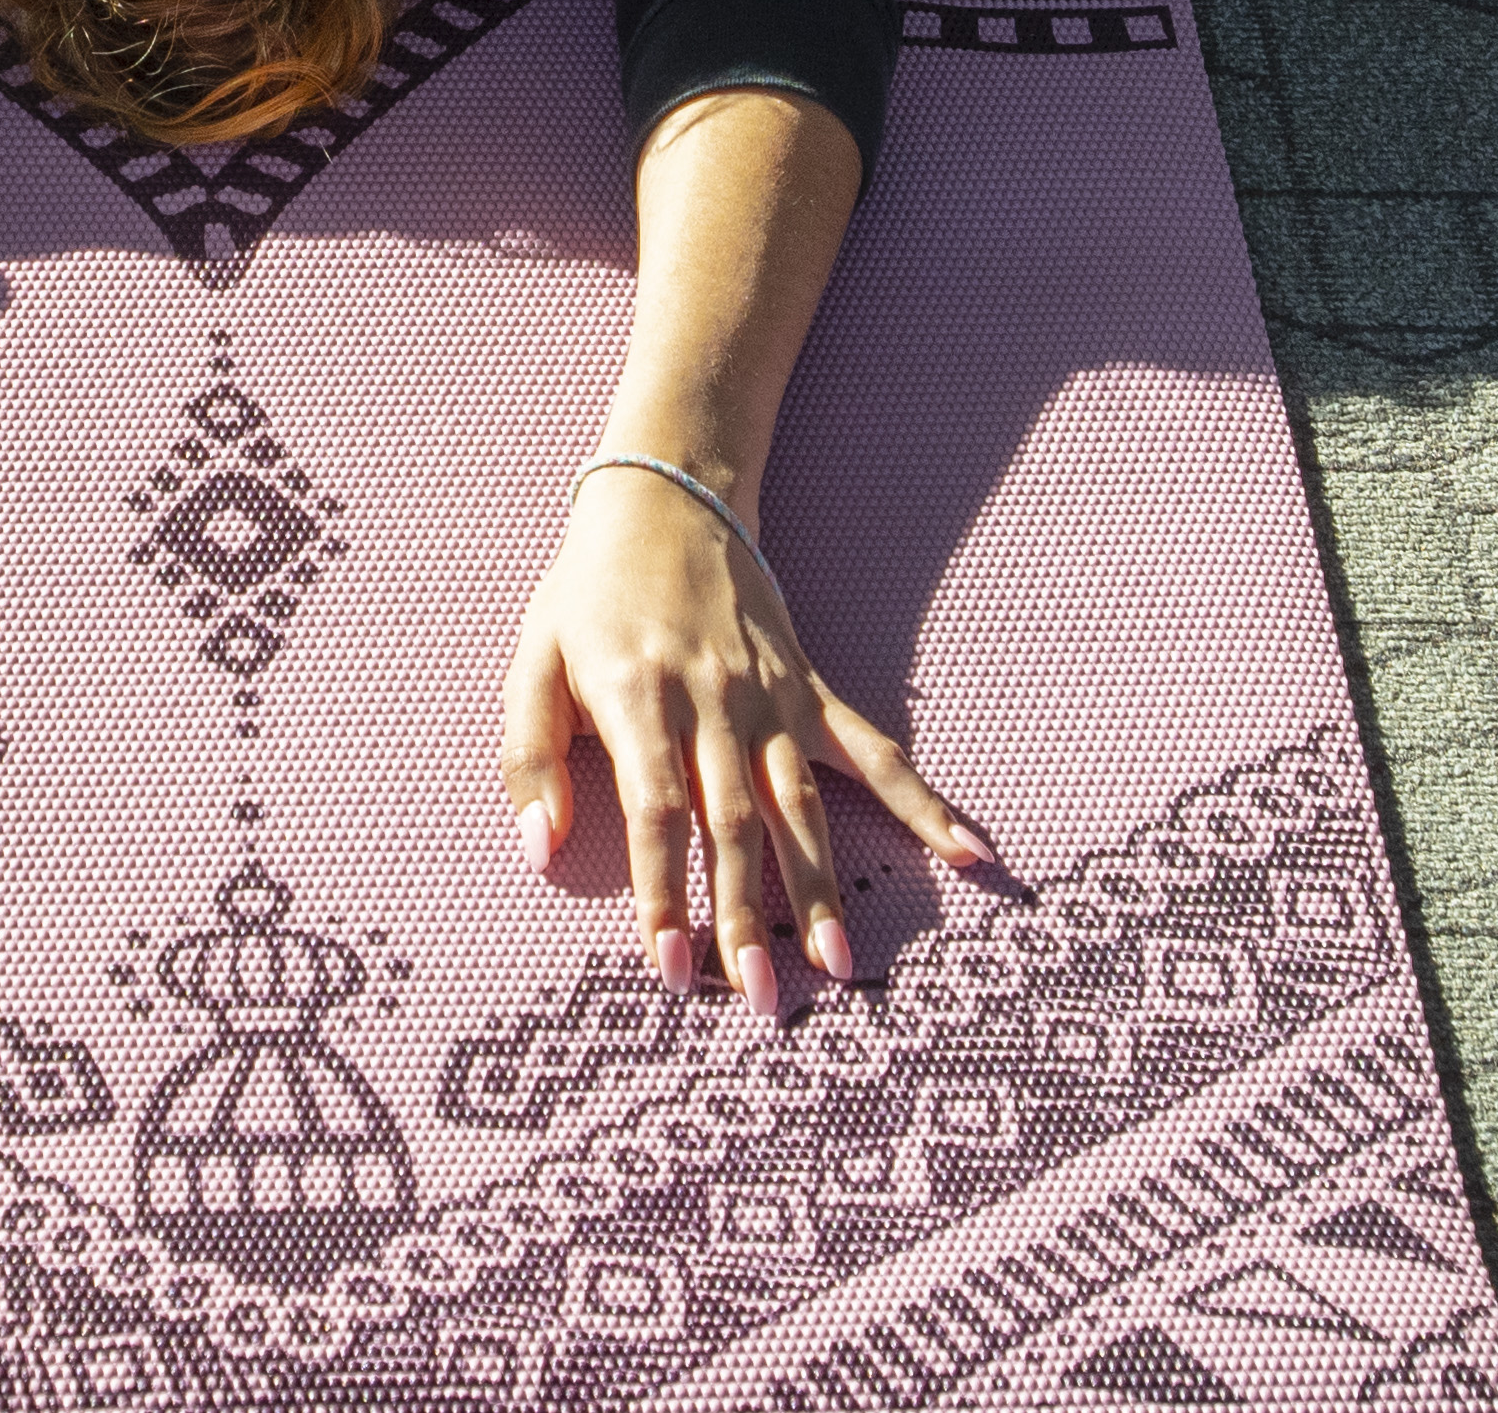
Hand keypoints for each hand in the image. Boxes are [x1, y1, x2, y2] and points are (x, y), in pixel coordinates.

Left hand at [499, 456, 988, 1016]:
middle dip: (746, 915)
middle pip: (736, 823)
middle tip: (759, 997)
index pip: (657, 811)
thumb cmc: (589, 595)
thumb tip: (539, 849)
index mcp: (639, 698)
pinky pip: (873, 751)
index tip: (672, 966)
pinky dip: (923, 803)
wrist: (667, 500)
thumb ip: (528, 756)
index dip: (664, 890)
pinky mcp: (809, 689)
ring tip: (835, 966)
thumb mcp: (532, 662)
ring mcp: (771, 697)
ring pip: (800, 804)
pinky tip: (969, 854)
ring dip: (819, 887)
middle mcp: (714, 702)